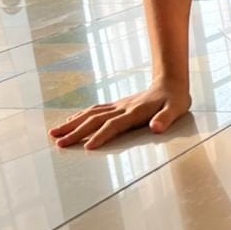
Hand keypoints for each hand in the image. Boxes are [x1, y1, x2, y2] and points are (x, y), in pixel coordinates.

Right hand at [49, 80, 191, 149]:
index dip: (101, 136)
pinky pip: (94, 110)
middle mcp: (122, 108)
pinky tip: (70, 122)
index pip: (114, 125)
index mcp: (135, 112)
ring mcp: (118, 105)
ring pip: (90, 114)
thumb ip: (165, 119)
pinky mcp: (117, 105)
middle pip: (95, 120)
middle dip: (76, 132)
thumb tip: (156, 128)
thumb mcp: (176, 109)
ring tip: (54, 133)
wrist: (171, 82)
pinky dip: (80, 116)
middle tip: (58, 143)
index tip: (87, 147)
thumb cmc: (175, 99)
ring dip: (72, 124)